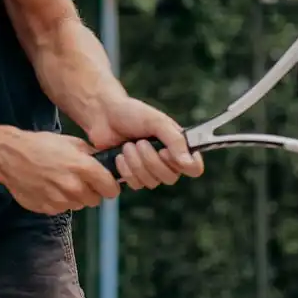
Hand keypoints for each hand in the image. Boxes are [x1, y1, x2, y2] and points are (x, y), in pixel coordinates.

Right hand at [0, 130, 121, 214]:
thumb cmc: (39, 145)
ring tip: (60, 181)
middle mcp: (73, 187)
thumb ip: (90, 154)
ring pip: (79, 204)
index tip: (105, 184)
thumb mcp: (69, 142)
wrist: (9, 156)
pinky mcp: (48, 208)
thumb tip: (105, 162)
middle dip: (91, 191)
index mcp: (82, 167)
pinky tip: (49, 186)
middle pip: (95, 200)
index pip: (111, 189)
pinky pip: (62, 208)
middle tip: (79, 180)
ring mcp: (60, 200)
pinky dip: (59, 200)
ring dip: (74, 196)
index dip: (110, 186)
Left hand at [82, 95, 204, 190]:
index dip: (184, 166)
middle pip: (170, 178)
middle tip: (139, 143)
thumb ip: (175, 140)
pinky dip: (126, 170)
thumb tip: (188, 163)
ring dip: (136, 163)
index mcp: (177, 146)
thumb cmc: (131, 113)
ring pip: (151, 182)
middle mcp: (166, 161)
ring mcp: (149, 170)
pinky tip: (119, 155)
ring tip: (127, 146)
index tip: (166, 151)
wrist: (103, 115)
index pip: (194, 168)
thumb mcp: (156, 121)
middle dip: (151, 160)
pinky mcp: (132, 176)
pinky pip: (135, 184)